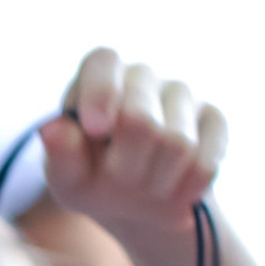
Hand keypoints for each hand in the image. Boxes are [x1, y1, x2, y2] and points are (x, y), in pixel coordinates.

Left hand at [40, 49, 227, 243]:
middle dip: (125, 167)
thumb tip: (51, 129)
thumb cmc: (92, 181)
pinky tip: (173, 191)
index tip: (97, 129)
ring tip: (143, 186)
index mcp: (97, 79)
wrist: (138, 203)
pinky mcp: (213, 118)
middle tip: (117, 181)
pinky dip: (184, 189)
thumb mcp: (67, 179)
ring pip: (176, 143)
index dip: (101, 93)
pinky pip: (205, 161)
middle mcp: (141, 77)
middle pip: (139, 118)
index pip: (102, 62)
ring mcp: (181, 94)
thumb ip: (60, 156)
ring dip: (154, 182)